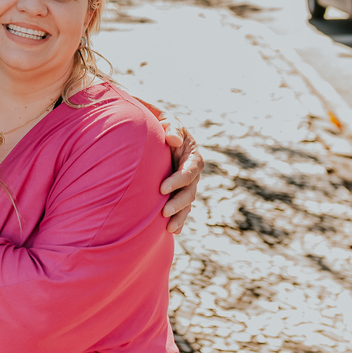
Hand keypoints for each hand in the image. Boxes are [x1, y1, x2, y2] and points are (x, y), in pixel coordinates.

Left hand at [156, 112, 202, 233]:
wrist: (158, 131)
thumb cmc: (163, 124)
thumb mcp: (168, 121)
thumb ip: (172, 128)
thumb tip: (173, 141)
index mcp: (193, 157)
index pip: (188, 172)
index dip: (177, 181)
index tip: (161, 189)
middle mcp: (192, 173)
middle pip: (189, 192)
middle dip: (178, 203)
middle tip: (163, 211)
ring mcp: (187, 184)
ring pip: (187, 203)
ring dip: (180, 216)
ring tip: (168, 228)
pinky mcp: (179, 190)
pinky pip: (182, 207)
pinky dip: (179, 219)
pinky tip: (174, 231)